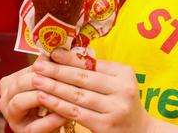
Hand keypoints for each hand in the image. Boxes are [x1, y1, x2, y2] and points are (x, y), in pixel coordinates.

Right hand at [0, 58, 67, 131]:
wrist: (55, 122)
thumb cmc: (54, 96)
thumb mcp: (53, 78)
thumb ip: (54, 63)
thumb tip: (57, 48)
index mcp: (12, 82)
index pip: (29, 68)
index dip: (47, 64)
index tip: (64, 60)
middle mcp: (6, 98)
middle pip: (20, 82)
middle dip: (42, 78)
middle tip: (63, 75)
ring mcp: (12, 116)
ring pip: (19, 102)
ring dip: (42, 96)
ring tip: (63, 93)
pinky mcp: (22, 132)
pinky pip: (34, 126)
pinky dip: (50, 120)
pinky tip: (65, 115)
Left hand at [31, 48, 150, 132]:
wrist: (140, 131)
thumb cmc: (122, 102)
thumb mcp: (118, 83)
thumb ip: (99, 72)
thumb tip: (68, 58)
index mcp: (125, 73)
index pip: (93, 64)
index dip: (71, 58)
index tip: (52, 52)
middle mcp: (122, 89)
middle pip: (84, 78)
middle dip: (58, 71)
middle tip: (39, 65)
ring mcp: (114, 108)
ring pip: (78, 95)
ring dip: (54, 87)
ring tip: (36, 80)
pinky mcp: (105, 125)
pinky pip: (76, 113)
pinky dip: (59, 104)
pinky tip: (45, 98)